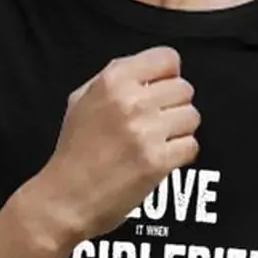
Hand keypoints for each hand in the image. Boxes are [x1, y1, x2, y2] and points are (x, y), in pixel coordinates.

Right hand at [31, 46, 199, 242]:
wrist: (65, 198)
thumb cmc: (74, 152)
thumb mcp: (82, 100)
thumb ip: (116, 79)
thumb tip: (152, 73)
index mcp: (112, 80)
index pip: (168, 59)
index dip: (168, 76)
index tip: (161, 91)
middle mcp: (131, 101)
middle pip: (184, 89)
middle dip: (174, 106)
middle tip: (157, 123)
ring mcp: (146, 131)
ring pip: (192, 117)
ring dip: (179, 131)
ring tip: (158, 142)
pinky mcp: (158, 161)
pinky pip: (191, 146)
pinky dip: (180, 155)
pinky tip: (160, 159)